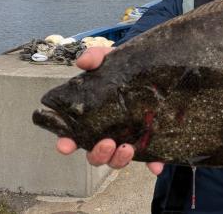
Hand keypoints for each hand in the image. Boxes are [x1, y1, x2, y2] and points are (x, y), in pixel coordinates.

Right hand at [55, 46, 164, 175]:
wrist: (153, 67)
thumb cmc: (123, 68)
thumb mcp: (109, 59)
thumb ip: (95, 57)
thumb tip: (83, 61)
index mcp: (92, 117)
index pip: (73, 135)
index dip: (66, 143)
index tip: (65, 145)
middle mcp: (107, 133)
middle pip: (96, 155)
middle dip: (98, 153)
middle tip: (107, 142)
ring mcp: (128, 138)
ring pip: (118, 160)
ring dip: (120, 160)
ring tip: (128, 148)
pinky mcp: (149, 142)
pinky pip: (150, 158)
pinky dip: (152, 165)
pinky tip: (156, 165)